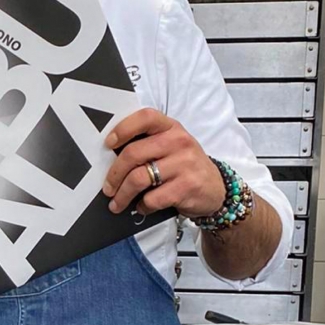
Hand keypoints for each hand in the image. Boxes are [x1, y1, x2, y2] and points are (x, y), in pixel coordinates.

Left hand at [101, 108, 225, 218]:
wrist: (216, 189)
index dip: (123, 129)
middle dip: (114, 175)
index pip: (145, 117)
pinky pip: (153, 198)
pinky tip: (143, 206)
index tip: (108, 144)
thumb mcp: (171, 146)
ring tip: (117, 203)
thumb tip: (109, 158)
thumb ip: (146, 143)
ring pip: (138, 179)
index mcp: (170, 127)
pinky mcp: (187, 187)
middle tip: (107, 188)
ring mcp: (185, 164)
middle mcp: (179, 142)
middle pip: (133, 154)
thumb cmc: (184, 166)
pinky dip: (142, 206)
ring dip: (123, 195)